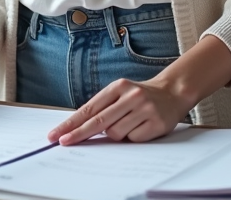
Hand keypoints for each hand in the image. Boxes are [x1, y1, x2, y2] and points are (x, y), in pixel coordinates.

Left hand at [46, 77, 191, 145]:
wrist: (173, 92)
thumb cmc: (140, 96)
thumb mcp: (120, 93)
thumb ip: (103, 108)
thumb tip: (78, 128)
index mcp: (118, 87)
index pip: (90, 109)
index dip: (72, 123)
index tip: (57, 134)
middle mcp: (131, 96)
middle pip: (98, 122)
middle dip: (78, 134)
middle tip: (63, 142)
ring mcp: (144, 109)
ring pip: (116, 133)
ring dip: (117, 134)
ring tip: (129, 123)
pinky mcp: (156, 123)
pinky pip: (133, 139)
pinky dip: (133, 137)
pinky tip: (140, 127)